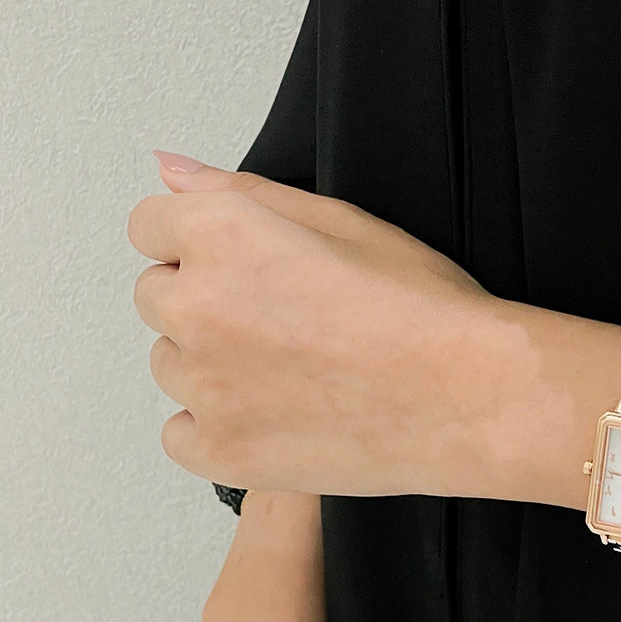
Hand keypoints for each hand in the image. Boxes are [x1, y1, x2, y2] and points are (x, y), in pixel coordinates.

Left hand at [128, 151, 510, 498]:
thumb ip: (242, 191)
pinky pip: (181, 436)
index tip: (247, 270)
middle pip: (158, 298)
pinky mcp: (221, 451)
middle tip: (286, 325)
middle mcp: (198, 306)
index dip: (203, 245)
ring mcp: (205, 386)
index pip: (150, 226)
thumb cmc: (425, 312)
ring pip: (171, 367)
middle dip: (206, 304)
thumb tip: (170, 170)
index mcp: (222, 234)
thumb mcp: (344, 222)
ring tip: (294, 374)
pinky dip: (218, 430)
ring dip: (213, 368)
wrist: (470, 399)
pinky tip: (276, 417)